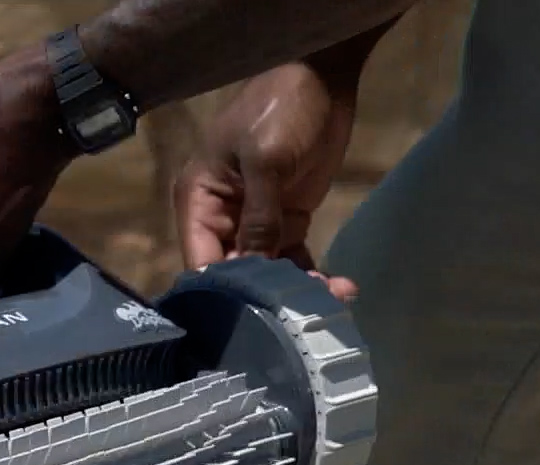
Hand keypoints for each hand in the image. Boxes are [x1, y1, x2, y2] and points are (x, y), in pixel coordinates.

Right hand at [170, 60, 361, 295]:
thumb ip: (260, 217)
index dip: (223, 290)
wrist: (323, 76)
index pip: (201, 260)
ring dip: (296, 289)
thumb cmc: (281, 109)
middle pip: (235, 272)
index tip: (255, 314)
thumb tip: (255, 270)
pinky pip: (293, 256)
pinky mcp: (286, 217)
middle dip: (267, 295)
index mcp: (199, 201)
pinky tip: (340, 287)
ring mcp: (255, 219)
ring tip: (334, 299)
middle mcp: (220, 217)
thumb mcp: (268, 160)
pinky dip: (313, 274)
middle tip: (306, 312)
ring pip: (267, 270)